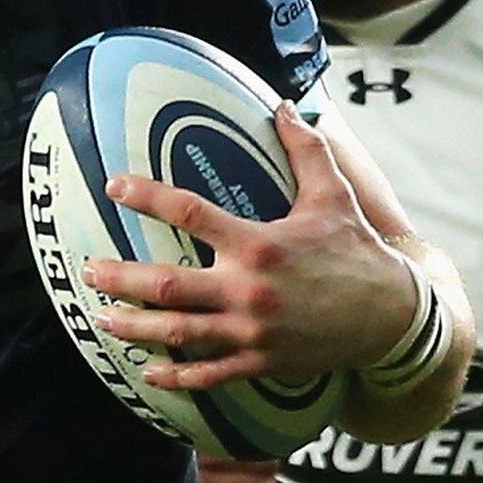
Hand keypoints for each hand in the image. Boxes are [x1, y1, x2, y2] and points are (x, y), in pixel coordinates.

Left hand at [85, 104, 415, 390]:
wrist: (395, 317)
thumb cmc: (356, 250)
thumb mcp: (333, 197)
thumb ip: (306, 150)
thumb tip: (285, 105)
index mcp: (260, 244)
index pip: (190, 212)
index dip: (147, 196)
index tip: (113, 186)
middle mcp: (251, 290)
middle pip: (169, 285)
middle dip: (121, 278)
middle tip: (87, 269)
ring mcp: (254, 332)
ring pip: (180, 332)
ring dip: (135, 327)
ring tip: (100, 318)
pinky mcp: (262, 362)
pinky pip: (210, 374)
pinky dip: (177, 377)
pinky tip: (147, 373)